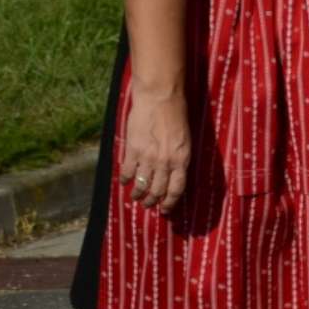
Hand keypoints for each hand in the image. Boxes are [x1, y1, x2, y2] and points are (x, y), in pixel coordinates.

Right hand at [118, 87, 191, 214]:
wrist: (160, 98)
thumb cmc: (176, 115)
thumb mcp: (185, 139)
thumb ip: (180, 157)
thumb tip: (174, 173)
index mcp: (182, 160)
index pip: (177, 190)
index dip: (170, 203)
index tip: (166, 210)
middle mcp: (165, 162)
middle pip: (158, 191)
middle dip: (152, 201)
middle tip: (148, 205)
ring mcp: (147, 158)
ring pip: (141, 185)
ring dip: (138, 194)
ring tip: (135, 197)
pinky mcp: (132, 150)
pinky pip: (126, 171)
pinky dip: (124, 180)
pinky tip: (124, 182)